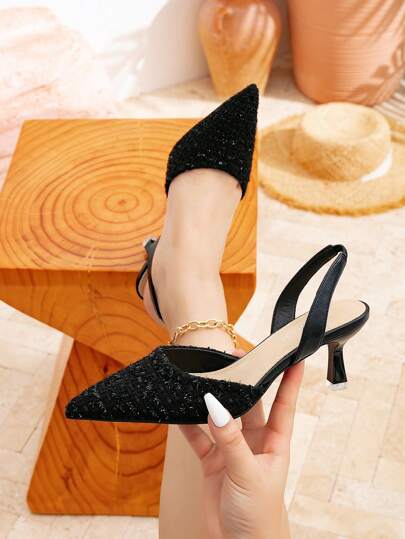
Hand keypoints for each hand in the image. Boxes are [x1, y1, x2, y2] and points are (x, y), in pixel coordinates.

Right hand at [179, 348, 303, 538]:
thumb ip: (230, 440)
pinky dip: (189, 426)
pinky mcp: (213, 463)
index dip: (290, 380)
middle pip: (250, 403)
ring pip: (222, 417)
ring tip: (203, 379)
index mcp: (275, 443)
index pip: (285, 403)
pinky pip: (199, 438)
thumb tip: (214, 406)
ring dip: (213, 401)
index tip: (292, 355)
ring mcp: (233, 451)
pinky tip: (179, 412)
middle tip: (231, 358)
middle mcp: (255, 443)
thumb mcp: (247, 474)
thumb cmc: (258, 516)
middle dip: (243, 381)